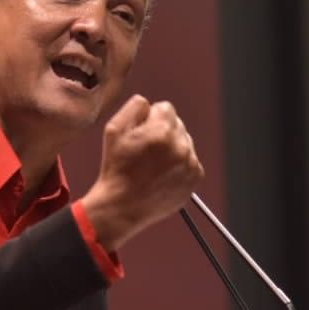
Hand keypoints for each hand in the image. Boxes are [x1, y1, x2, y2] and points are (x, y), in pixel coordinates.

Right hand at [81, 95, 204, 250]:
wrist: (123, 206)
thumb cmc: (116, 169)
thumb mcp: (113, 130)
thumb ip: (134, 107)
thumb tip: (148, 103)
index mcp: (161, 132)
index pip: (165, 108)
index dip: (150, 118)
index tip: (141, 133)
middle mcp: (180, 146)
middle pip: (177, 124)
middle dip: (163, 132)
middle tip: (146, 151)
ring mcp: (189, 163)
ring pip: (184, 142)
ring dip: (172, 148)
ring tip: (153, 164)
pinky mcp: (195, 178)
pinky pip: (190, 160)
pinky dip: (179, 165)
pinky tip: (162, 174)